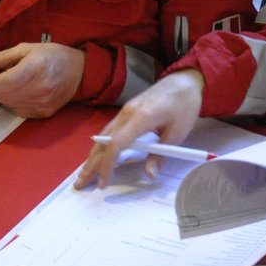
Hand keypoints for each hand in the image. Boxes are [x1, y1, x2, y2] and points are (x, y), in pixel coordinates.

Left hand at [0, 42, 85, 118]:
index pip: (2, 83)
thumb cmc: (51, 55)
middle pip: (3, 96)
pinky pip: (19, 112)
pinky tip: (21, 93)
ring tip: (10, 85)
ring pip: (9, 105)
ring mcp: (42, 103)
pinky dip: (14, 103)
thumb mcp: (25, 49)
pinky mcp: (44, 113)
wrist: (79, 71)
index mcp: (33, 69)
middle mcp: (38, 89)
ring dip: (3, 96)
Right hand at [74, 70, 204, 189]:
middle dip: (91, 164)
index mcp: (141, 117)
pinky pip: (108, 131)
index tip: (103, 183)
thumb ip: (161, 155)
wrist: (184, 82)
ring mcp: (124, 111)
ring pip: (102, 137)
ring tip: (83, 175)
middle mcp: (127, 113)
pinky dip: (100, 147)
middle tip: (80, 184)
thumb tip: (149, 176)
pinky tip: (95, 157)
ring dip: (92, 156)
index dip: (107, 165)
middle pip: (103, 141)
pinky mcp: (126, 111)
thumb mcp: (178, 134)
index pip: (116, 144)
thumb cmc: (185, 106)